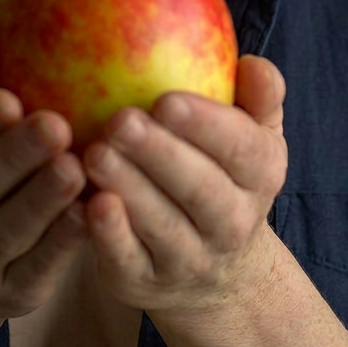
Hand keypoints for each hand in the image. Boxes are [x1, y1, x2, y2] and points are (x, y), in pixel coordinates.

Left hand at [79, 54, 287, 314]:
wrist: (218, 271)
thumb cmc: (225, 173)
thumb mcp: (255, 135)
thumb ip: (261, 95)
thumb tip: (253, 64)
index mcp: (261, 175)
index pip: (241, 149)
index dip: (206, 125)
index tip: (167, 100)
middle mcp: (232, 222)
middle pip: (199, 189)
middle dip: (160, 154)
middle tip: (120, 120)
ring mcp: (189, 258)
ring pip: (161, 225)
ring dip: (129, 189)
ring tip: (95, 153)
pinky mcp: (145, 282)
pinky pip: (127, 260)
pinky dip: (108, 236)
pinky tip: (86, 204)